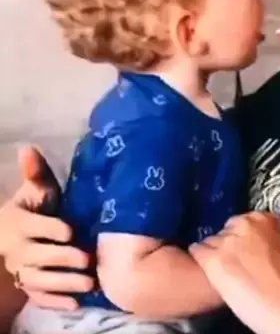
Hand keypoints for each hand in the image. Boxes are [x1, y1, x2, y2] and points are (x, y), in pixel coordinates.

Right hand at [0, 146, 92, 308]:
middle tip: (89, 260)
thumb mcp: (37, 190)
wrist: (17, 234)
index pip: (33, 228)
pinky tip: (76, 305)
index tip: (71, 231)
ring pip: (39, 280)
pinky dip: (56, 302)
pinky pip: (38, 297)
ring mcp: (22, 270)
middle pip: (38, 257)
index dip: (50, 229)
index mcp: (19, 223)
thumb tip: (28, 148)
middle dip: (63, 259)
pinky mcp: (30, 285)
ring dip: (64, 284)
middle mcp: (18, 249)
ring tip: (89, 284)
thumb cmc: (34, 208)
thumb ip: (36, 173)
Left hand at [189, 212, 279, 333]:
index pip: (244, 221)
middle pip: (226, 230)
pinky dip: (201, 260)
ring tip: (224, 272)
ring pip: (211, 242)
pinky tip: (209, 272)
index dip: (243, 237)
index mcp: (264, 219)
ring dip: (216, 254)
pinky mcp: (213, 258)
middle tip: (235, 262)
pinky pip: (197, 251)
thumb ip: (270, 237)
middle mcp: (243, 224)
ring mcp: (227, 241)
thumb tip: (261, 241)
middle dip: (228, 244)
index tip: (245, 248)